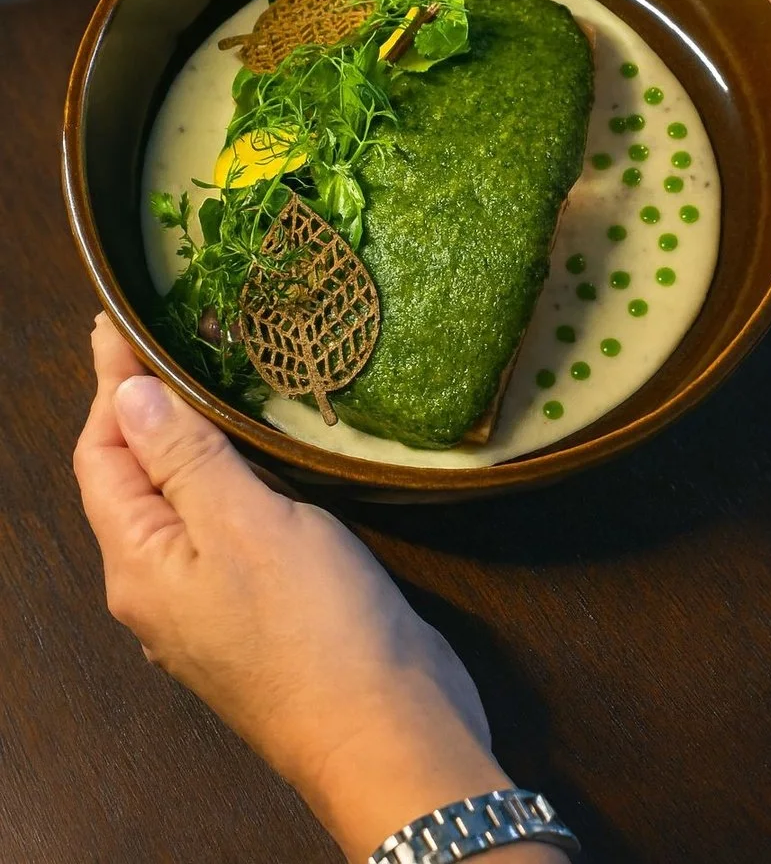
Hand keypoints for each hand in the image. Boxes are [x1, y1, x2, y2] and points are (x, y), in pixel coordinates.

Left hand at [75, 316, 565, 862]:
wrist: (388, 731)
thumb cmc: (312, 624)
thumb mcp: (243, 522)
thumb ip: (183, 456)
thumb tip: (128, 394)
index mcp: (139, 564)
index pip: (102, 455)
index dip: (110, 384)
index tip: (120, 320)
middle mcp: (160, 586)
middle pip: (130, 480)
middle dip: (136, 407)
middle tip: (156, 338)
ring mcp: (209, 603)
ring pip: (177, 503)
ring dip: (180, 440)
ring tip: (198, 380)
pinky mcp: (259, 609)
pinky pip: (220, 527)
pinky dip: (222, 476)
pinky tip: (249, 455)